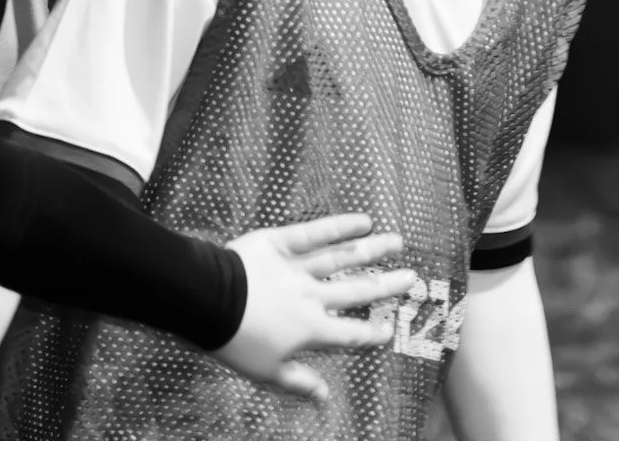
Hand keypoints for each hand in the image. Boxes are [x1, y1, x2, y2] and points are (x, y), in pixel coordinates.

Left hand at [218, 213, 415, 400]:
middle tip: (411, 277)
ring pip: (342, 258)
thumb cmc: (235, 341)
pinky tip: (362, 221)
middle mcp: (312, 297)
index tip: (388, 330)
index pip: (348, 334)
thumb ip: (298, 381)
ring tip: (396, 242)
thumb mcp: (266, 371)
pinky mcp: (280, 243)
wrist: (207, 302)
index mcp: (310, 330)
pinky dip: (339, 226)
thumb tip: (324, 396)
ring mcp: (298, 267)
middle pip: (356, 291)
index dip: (370, 334)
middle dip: (386, 285)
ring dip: (372, 250)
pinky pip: (314, 233)